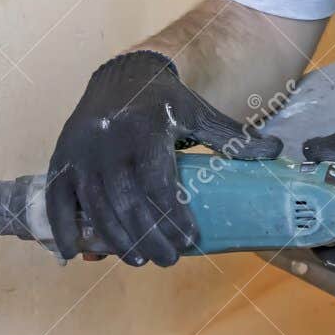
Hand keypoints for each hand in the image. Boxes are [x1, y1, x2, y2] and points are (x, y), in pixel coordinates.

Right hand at [47, 50, 281, 265]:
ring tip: (138, 260)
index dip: (172, 216)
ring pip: (95, 207)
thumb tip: (276, 152)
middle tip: (169, 259)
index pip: (157, 182)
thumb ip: (232, 136)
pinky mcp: (62, 160)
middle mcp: (107, 142)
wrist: (121, 75)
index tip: (190, 240)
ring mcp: (80, 153)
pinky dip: (65, 229)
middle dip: (149, 236)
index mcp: (144, 129)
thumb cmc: (164, 100)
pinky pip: (58, 200)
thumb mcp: (198, 112)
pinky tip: (79, 254)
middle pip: (127, 202)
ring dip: (116, 240)